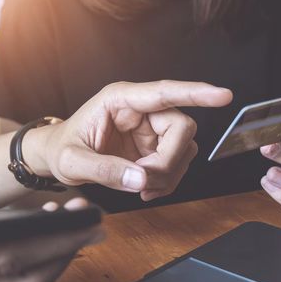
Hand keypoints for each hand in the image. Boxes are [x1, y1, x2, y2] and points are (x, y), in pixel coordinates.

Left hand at [28, 81, 231, 200]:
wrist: (57, 158)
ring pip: (184, 148)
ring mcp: (150, 128)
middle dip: (169, 160)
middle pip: (182, 127)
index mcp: (120, 100)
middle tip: (144, 181)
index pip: (164, 92)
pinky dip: (166, 181)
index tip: (223, 96)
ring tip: (140, 187)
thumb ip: (104, 170)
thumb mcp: (72, 162)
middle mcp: (141, 110)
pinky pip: (176, 162)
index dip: (195, 93)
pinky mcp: (154, 146)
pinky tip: (145, 189)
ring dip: (169, 173)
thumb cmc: (61, 150)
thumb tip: (142, 179)